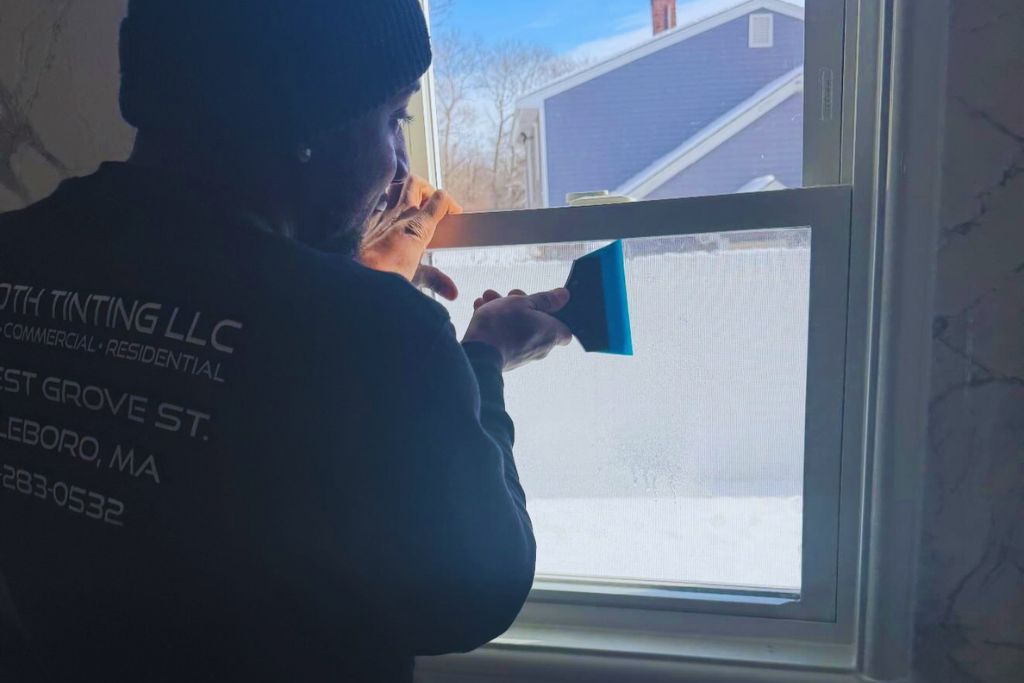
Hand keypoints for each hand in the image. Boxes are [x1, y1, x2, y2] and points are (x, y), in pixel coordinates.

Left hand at [361, 175, 462, 297]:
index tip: (453, 214)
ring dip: (406, 191)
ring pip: (396, 187)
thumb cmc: (384, 275)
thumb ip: (435, 280)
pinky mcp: (368, 221)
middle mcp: (399, 215)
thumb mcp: (414, 279)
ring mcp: (382, 216)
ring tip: (414, 206)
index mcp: (417, 227)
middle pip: (416, 184)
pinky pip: (380, 204)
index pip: (439, 200)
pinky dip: (388, 205)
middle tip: (432, 204)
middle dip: (428, 189)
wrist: (354, 277)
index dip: (450, 204)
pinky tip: (392, 221)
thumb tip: (452, 292)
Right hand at [463, 288, 572, 370]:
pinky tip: (479, 308)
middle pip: (536, 322)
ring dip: (503, 309)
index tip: (543, 303)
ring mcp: (522, 355)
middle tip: (509, 294)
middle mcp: (540, 348)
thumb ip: (545, 299)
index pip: (565, 329)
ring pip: (516, 327)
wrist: (479, 353)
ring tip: (487, 298)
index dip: (556, 315)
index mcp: (552, 334)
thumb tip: (564, 296)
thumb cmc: (504, 326)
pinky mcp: (505, 358)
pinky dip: (494, 323)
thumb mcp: (524, 302)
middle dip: (520, 304)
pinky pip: (504, 337)